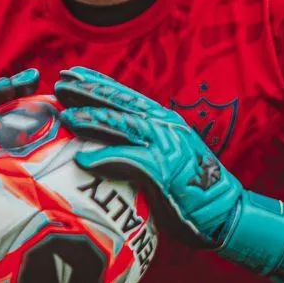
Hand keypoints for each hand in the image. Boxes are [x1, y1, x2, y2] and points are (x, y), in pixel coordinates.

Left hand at [54, 67, 283, 281]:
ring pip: (123, 126)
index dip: (97, 82)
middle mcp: (163, 126)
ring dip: (93, 120)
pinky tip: (83, 160)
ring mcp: (166, 146)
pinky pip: (130, 162)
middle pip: (120, 103)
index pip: (124, 95)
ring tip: (67, 116)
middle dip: (89, 91)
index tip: (72, 72)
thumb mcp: (165, 155)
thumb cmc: (189, 187)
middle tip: (60, 83)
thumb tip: (105, 144)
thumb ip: (140, 143)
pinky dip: (106, 159)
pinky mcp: (166, 170)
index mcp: (162, 120)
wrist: (223, 210)